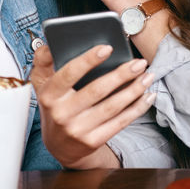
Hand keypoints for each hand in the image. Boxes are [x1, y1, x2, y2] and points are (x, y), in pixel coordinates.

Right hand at [30, 43, 154, 168]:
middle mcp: (62, 113)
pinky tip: (148, 96)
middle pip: (97, 90)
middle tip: (138, 62)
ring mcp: (78, 130)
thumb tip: (49, 43)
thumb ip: (43, 60)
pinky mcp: (93, 141)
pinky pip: (120, 122)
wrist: (59, 145)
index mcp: (49, 95)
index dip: (88, 60)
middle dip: (121, 74)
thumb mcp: (41, 83)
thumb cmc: (54, 105)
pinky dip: (137, 108)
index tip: (108, 48)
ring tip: (147, 75)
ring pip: (112, 107)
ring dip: (134, 90)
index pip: (69, 74)